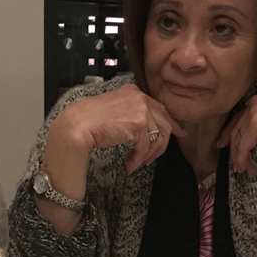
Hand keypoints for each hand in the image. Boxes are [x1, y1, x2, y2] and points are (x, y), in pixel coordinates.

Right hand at [51, 84, 186, 172]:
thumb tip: (150, 129)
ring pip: (158, 137)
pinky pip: (146, 147)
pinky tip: (130, 164)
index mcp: (134, 92)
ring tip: (137, 162)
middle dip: (162, 144)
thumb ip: (133, 114)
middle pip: (164, 123)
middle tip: (154, 158)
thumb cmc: (90, 120)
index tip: (179, 134)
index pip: (160, 108)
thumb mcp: (116, 110)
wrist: (78, 125)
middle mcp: (140, 97)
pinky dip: (139, 159)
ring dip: (148, 154)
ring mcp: (141, 109)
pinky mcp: (139, 124)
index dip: (171, 123)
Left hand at [216, 92, 256, 175]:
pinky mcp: (255, 126)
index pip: (240, 116)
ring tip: (243, 169)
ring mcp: (253, 113)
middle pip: (236, 127)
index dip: (231, 131)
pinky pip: (243, 146)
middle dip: (232, 147)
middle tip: (234, 162)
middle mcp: (254, 102)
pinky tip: (247, 167)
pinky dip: (242, 158)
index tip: (225, 142)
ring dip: (239, 157)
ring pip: (237, 138)